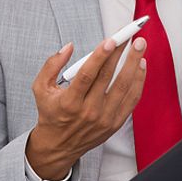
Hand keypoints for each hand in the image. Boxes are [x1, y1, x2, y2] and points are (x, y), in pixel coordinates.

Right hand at [26, 36, 146, 179]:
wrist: (59, 145)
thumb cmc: (51, 113)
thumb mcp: (40, 88)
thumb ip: (51, 65)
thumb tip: (68, 47)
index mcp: (69, 102)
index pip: (87, 75)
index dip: (100, 56)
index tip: (110, 40)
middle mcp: (88, 111)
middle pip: (109, 77)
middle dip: (121, 53)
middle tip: (130, 36)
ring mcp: (104, 119)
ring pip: (124, 87)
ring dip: (134, 64)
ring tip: (140, 46)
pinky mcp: (115, 123)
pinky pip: (131, 99)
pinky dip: (138, 81)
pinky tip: (141, 65)